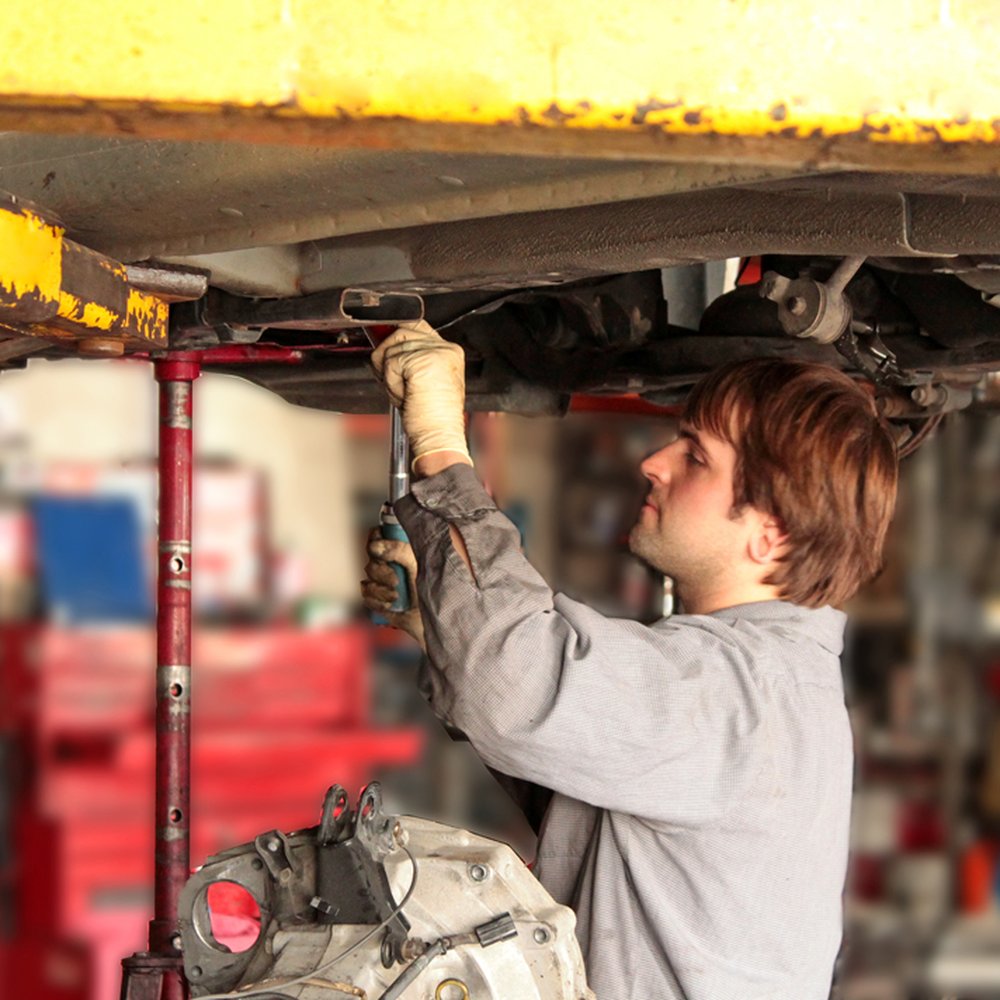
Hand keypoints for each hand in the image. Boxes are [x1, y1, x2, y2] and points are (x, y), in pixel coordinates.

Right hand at [361, 529, 425, 649]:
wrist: (433, 620)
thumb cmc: (435, 590)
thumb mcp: (421, 565)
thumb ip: (400, 551)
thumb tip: (375, 546)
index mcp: (402, 552)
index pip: (379, 537)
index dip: (375, 541)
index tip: (380, 551)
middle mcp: (392, 565)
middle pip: (371, 560)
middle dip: (382, 573)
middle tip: (397, 581)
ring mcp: (384, 583)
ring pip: (367, 579)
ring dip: (380, 590)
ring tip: (396, 597)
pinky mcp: (379, 600)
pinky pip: (366, 596)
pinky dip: (376, 601)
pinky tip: (390, 605)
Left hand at [370, 320, 471, 466]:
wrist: (439, 437)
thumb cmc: (431, 417)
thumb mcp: (421, 380)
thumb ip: (409, 357)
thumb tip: (383, 342)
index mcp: (449, 351)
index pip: (415, 325)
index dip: (394, 336)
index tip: (384, 348)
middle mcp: (445, 348)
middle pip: (400, 333)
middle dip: (387, 358)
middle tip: (395, 384)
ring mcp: (435, 353)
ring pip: (392, 348)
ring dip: (390, 374)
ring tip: (405, 393)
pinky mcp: (422, 361)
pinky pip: (390, 363)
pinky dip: (391, 382)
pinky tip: (405, 396)